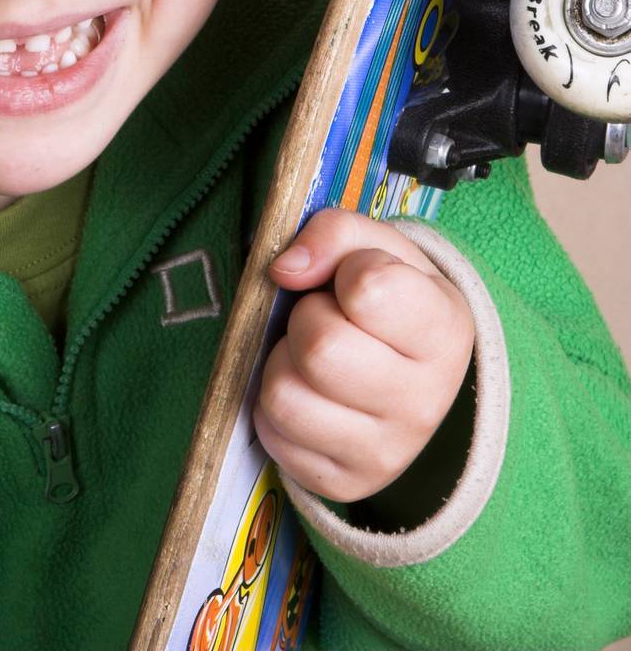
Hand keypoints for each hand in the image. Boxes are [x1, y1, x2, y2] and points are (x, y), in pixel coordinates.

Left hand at [253, 207, 475, 503]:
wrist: (413, 374)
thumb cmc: (391, 298)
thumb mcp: (377, 247)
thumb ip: (333, 232)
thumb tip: (284, 269)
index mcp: (445, 333)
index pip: (369, 288)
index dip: (345, 270)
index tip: (355, 282)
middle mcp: (424, 403)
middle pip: (319, 347)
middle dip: (308, 318)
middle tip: (328, 319)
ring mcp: (386, 454)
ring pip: (284, 395)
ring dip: (284, 362)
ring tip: (315, 359)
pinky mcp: (343, 483)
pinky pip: (271, 433)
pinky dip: (275, 406)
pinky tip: (309, 393)